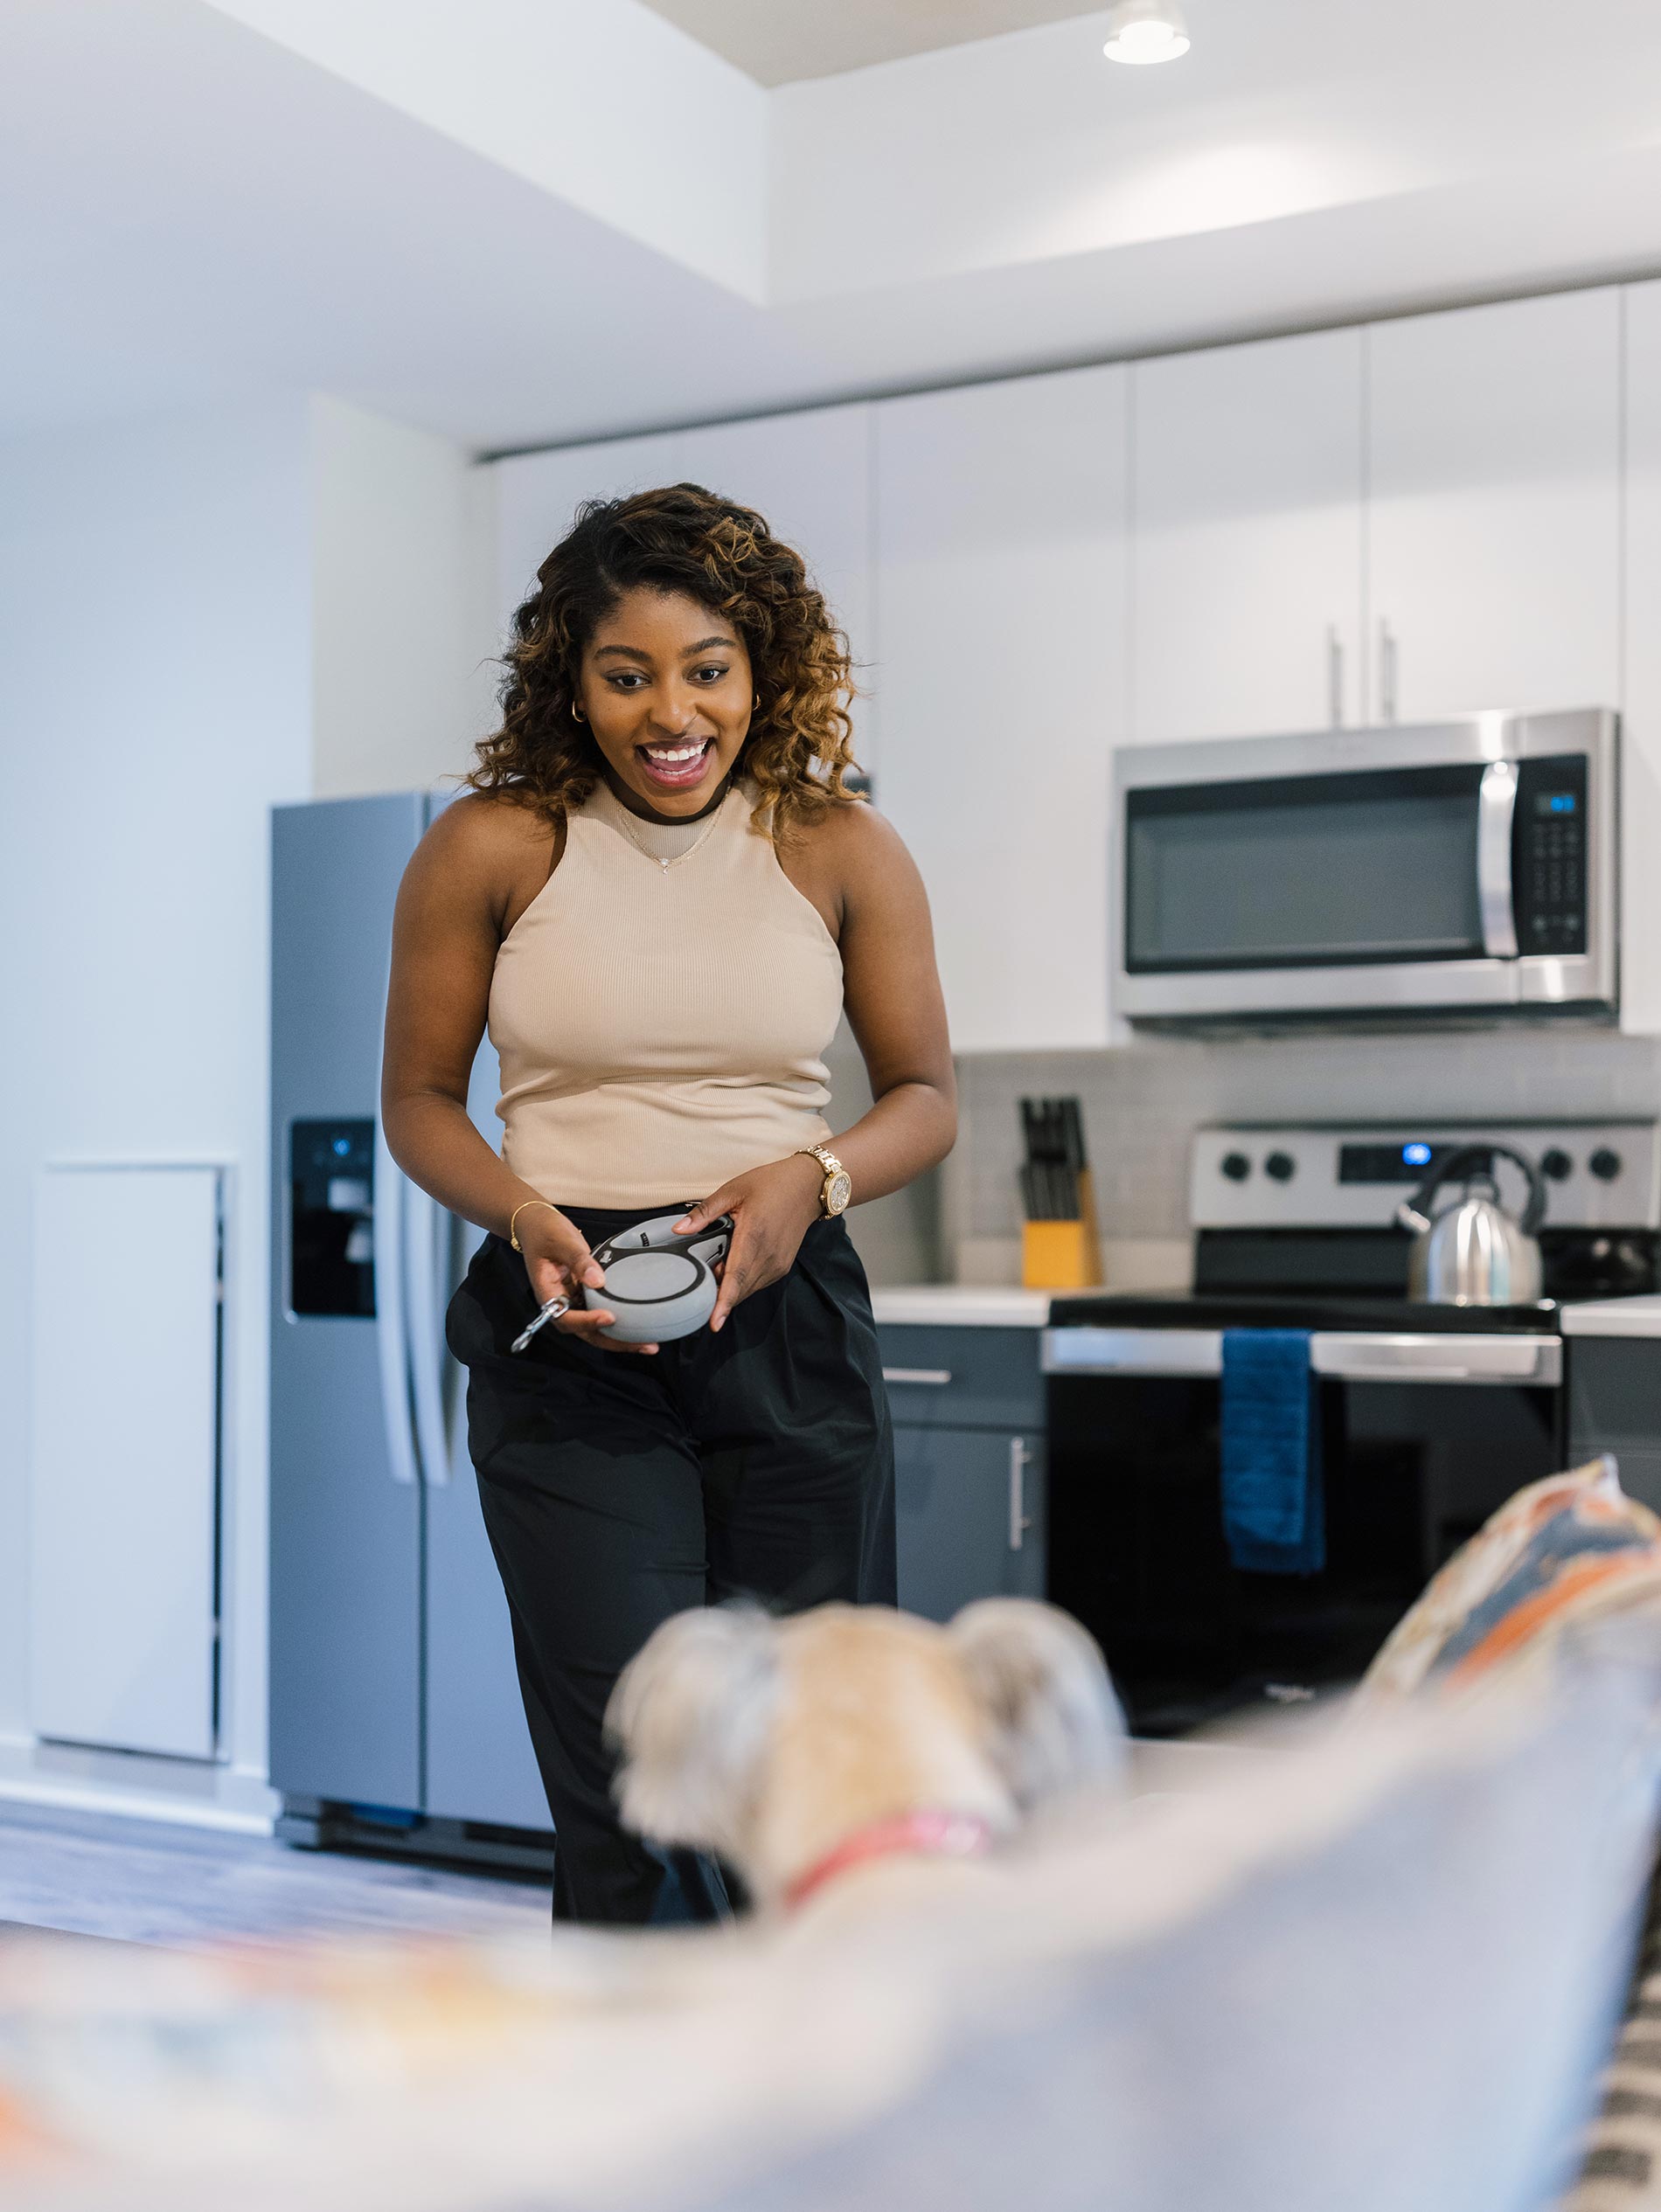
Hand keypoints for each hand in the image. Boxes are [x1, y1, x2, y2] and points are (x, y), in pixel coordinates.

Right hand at [515, 1204, 659, 1356]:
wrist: (538, 1225)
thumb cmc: (544, 1231)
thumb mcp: (562, 1241)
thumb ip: (579, 1260)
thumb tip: (599, 1280)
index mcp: (548, 1293)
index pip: (565, 1317)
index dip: (587, 1322)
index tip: (609, 1317)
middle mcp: (560, 1302)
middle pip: (585, 1332)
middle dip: (613, 1341)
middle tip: (643, 1345)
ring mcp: (573, 1299)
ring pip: (594, 1327)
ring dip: (618, 1337)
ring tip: (646, 1342)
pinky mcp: (583, 1294)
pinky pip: (599, 1311)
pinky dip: (617, 1321)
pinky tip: (636, 1324)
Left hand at [675, 1155, 824, 1332]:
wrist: (807, 1186)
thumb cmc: (771, 1184)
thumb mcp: (733, 1190)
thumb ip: (705, 1212)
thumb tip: (679, 1229)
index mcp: (754, 1235)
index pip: (736, 1277)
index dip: (724, 1302)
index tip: (714, 1322)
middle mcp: (768, 1255)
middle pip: (739, 1290)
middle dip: (718, 1294)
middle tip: (702, 1279)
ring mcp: (778, 1264)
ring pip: (748, 1290)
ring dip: (731, 1288)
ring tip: (718, 1266)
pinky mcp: (782, 1267)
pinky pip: (758, 1284)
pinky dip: (743, 1283)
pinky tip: (734, 1266)